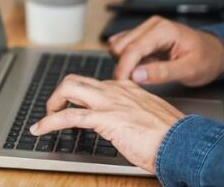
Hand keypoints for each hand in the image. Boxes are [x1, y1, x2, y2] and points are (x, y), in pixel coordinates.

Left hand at [29, 75, 183, 173]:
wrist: (183, 143)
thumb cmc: (173, 136)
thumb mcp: (151, 120)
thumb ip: (135, 116)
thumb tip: (126, 127)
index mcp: (128, 89)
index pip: (96, 84)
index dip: (81, 95)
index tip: (75, 106)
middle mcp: (116, 90)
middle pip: (77, 80)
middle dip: (60, 94)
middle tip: (55, 109)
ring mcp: (109, 102)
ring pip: (69, 89)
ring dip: (52, 103)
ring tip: (45, 120)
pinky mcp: (104, 118)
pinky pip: (68, 116)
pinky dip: (49, 123)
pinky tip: (40, 130)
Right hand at [109, 16, 223, 86]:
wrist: (214, 52)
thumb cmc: (206, 59)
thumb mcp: (190, 70)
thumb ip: (162, 72)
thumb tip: (137, 75)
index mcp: (163, 30)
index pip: (133, 48)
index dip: (124, 68)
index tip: (121, 85)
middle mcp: (151, 25)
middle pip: (119, 45)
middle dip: (123, 66)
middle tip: (137, 82)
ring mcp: (145, 29)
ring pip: (118, 45)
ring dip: (125, 63)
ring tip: (146, 72)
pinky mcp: (142, 36)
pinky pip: (123, 47)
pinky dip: (127, 60)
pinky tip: (144, 66)